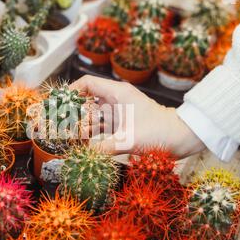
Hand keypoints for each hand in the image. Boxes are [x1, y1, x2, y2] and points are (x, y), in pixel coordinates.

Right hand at [70, 75, 205, 157]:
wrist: (182, 138)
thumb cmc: (160, 132)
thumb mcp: (130, 140)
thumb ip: (104, 147)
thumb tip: (84, 156)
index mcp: (118, 94)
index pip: (88, 84)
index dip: (71, 91)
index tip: (58, 104)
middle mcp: (116, 101)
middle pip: (86, 102)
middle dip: (71, 114)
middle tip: (57, 125)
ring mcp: (118, 114)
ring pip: (92, 117)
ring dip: (80, 127)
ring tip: (65, 138)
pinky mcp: (122, 126)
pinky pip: (100, 128)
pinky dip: (91, 136)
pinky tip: (81, 145)